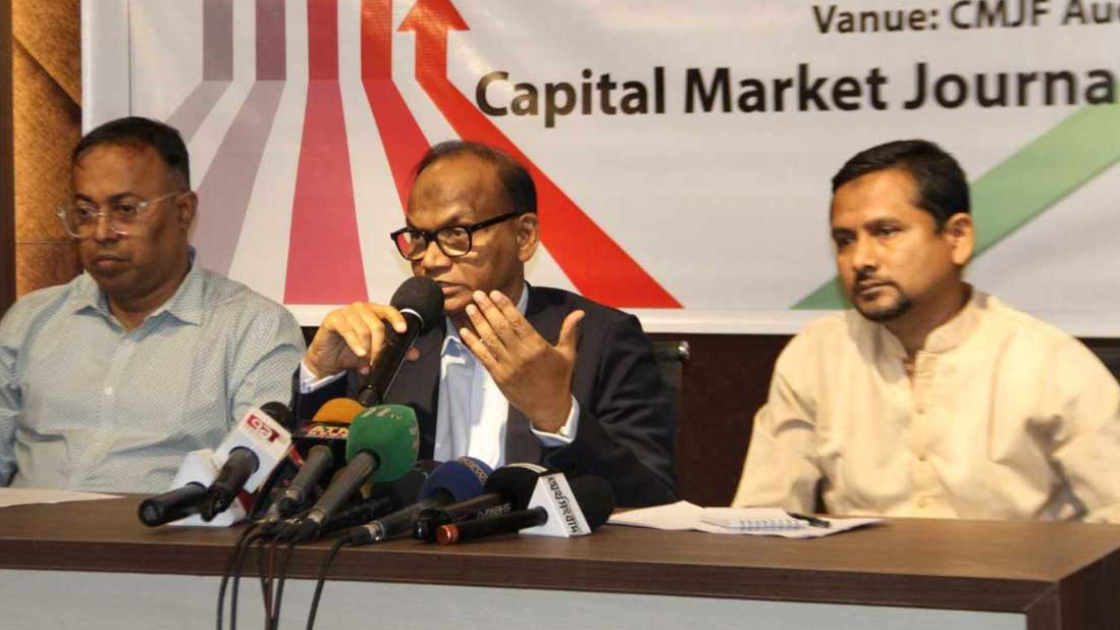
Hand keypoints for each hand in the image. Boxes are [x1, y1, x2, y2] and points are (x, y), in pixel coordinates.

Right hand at [304, 302, 411, 378]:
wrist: (326, 360)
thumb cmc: (349, 352)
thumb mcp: (374, 353)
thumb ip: (394, 351)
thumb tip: (414, 354)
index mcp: (372, 312)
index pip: (388, 310)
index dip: (397, 319)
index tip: (402, 330)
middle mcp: (360, 308)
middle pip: (377, 325)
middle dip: (379, 347)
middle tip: (376, 362)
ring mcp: (346, 312)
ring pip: (364, 330)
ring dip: (366, 350)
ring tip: (364, 364)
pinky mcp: (333, 319)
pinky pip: (347, 330)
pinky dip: (355, 344)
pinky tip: (359, 354)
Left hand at [459, 290, 583, 432]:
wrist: (549, 408)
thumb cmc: (559, 379)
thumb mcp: (568, 354)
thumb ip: (569, 331)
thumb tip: (580, 312)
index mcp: (538, 346)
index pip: (517, 321)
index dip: (504, 306)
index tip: (494, 293)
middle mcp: (521, 355)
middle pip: (501, 327)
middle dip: (488, 309)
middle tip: (478, 294)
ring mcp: (508, 366)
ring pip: (490, 340)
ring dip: (478, 323)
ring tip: (470, 308)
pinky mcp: (499, 377)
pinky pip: (483, 357)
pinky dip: (473, 344)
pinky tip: (464, 332)